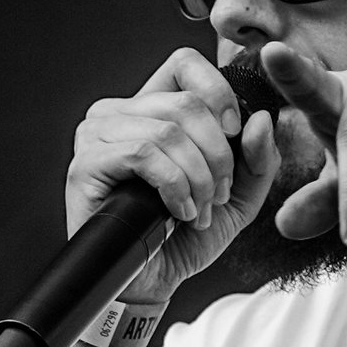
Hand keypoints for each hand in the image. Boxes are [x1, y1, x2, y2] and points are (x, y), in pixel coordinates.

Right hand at [66, 48, 278, 302]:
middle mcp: (120, 112)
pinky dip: (174, 185)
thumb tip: (261, 118)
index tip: (236, 133)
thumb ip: (257, 158)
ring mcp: (97, 135)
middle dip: (218, 155)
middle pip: (186, 103)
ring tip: (199, 209)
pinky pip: (144, 153)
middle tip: (218, 194)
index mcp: (153, 108)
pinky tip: (178, 212)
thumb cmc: (185, 236)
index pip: (184, 63)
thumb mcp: (238, 195)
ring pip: (167, 130)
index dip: (218, 92)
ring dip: (198, 176)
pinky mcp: (86, 163)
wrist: (152, 283)